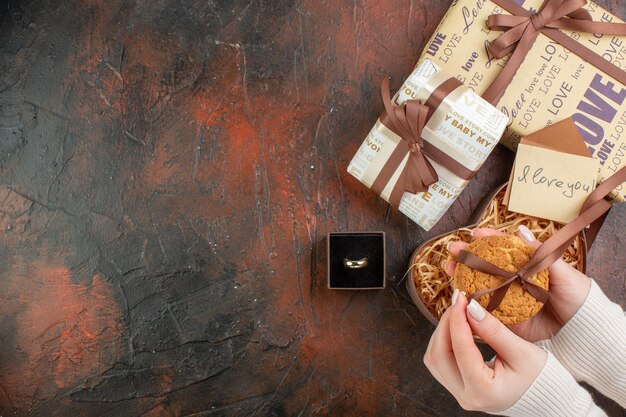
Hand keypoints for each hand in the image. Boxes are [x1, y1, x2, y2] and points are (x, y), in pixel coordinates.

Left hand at [424, 290, 546, 412]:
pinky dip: (444, 341)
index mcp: (484, 391)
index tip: (462, 298)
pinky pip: (439, 362)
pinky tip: (457, 326)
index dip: (458, 320)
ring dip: (442, 332)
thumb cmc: (539, 376)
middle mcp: (466, 397)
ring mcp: (459, 394)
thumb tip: (470, 307)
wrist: (544, 396)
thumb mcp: (522, 351)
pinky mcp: (456, 387)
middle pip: (438, 356)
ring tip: (459, 312)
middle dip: (446, 325)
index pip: (461, 350)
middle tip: (459, 302)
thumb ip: (494, 330)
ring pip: (434, 359)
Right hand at [444, 226, 591, 341]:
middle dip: (467, 256)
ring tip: (448, 267)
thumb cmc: (578, 298)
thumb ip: (540, 254)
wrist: (583, 331)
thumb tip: (521, 231)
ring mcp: (507, 299)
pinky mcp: (504, 320)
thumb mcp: (563, 272)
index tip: (475, 234)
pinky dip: (468, 300)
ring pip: (479, 284)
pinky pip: (483, 309)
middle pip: (485, 265)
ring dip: (461, 275)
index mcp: (527, 266)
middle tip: (453, 250)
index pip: (504, 249)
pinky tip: (456, 292)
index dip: (489, 240)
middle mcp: (514, 281)